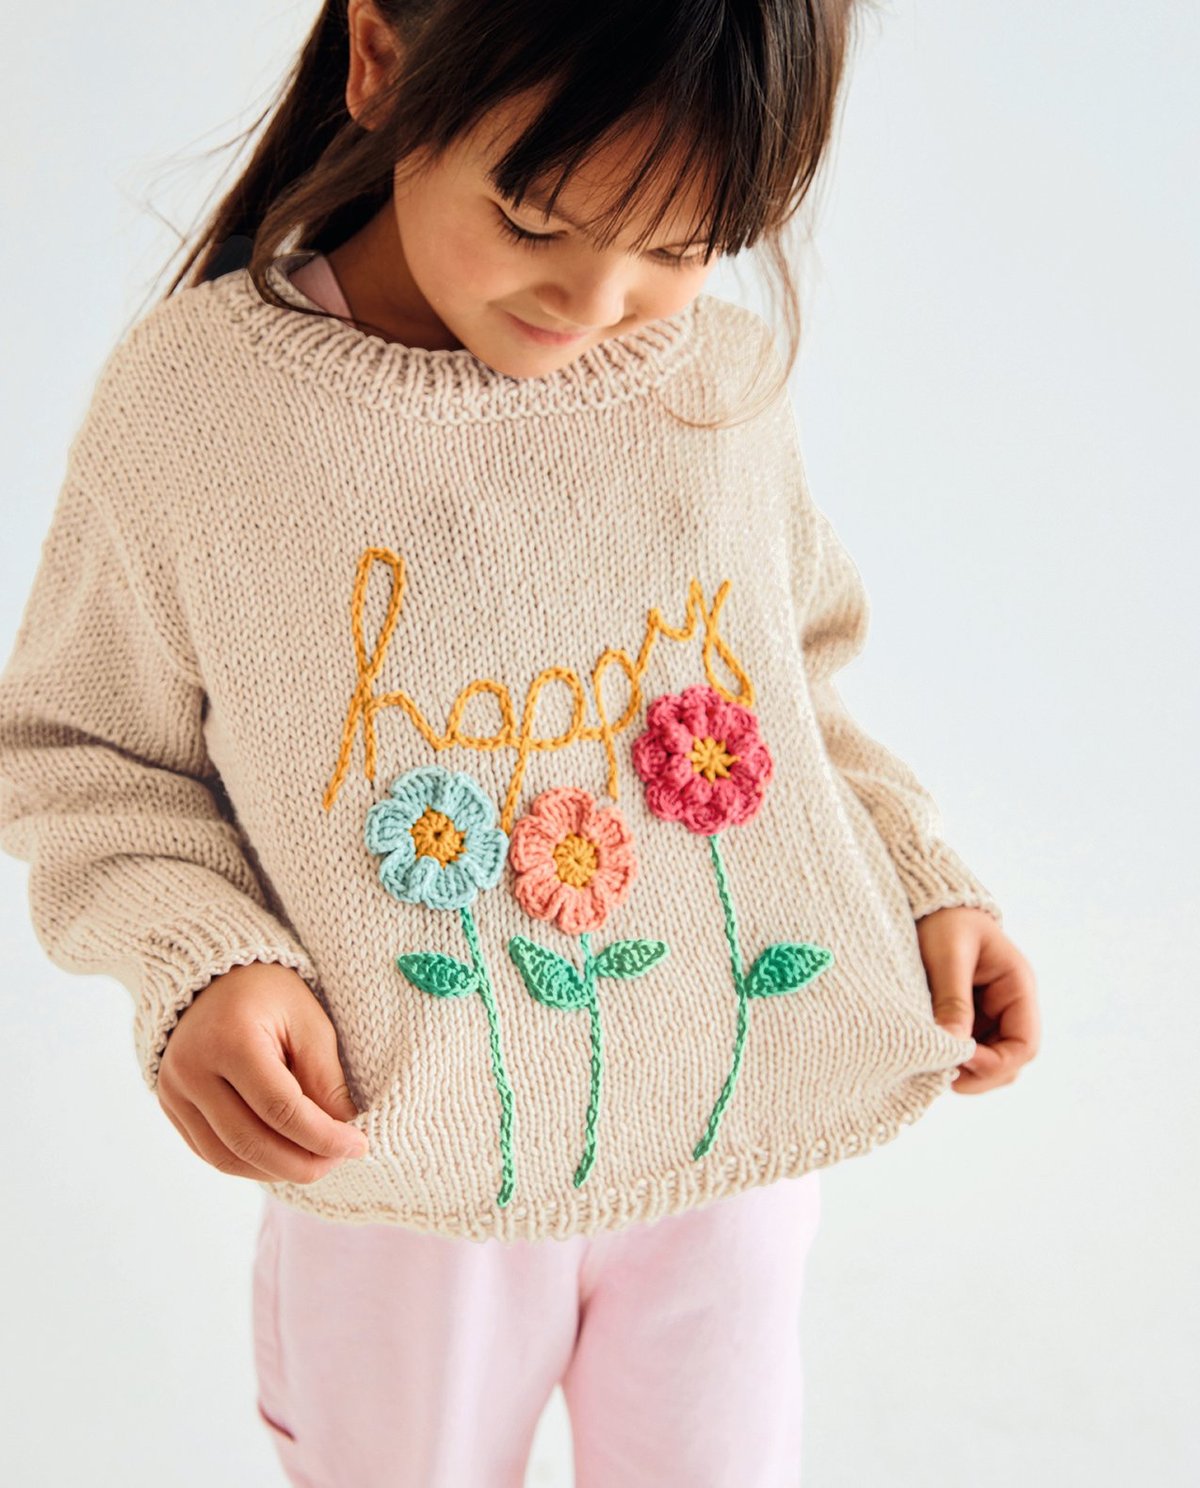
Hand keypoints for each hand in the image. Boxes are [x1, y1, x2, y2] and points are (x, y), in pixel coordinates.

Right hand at [156, 960, 369, 1182]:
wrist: (214, 976)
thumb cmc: (269, 993)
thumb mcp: (309, 1020)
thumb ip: (325, 1076)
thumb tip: (344, 1130)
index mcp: (230, 1040)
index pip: (282, 1110)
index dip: (324, 1137)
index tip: (359, 1145)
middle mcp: (192, 1070)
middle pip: (251, 1142)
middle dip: (302, 1163)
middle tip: (339, 1160)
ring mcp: (174, 1091)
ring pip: (227, 1158)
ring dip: (276, 1171)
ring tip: (315, 1162)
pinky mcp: (170, 1105)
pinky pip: (210, 1153)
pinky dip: (249, 1164)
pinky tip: (281, 1158)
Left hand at [915, 906, 1039, 1093]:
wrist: (924, 900)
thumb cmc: (942, 919)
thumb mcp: (947, 954)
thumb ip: (952, 999)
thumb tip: (952, 1046)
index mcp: (1017, 987)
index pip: (1024, 1045)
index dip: (995, 1063)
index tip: (958, 1059)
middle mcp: (1008, 1007)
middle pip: (1008, 1063)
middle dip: (977, 1074)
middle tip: (937, 1071)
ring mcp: (987, 1015)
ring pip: (985, 1063)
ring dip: (961, 1070)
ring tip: (927, 1062)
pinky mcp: (964, 1018)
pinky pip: (964, 1051)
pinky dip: (948, 1059)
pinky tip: (924, 1052)